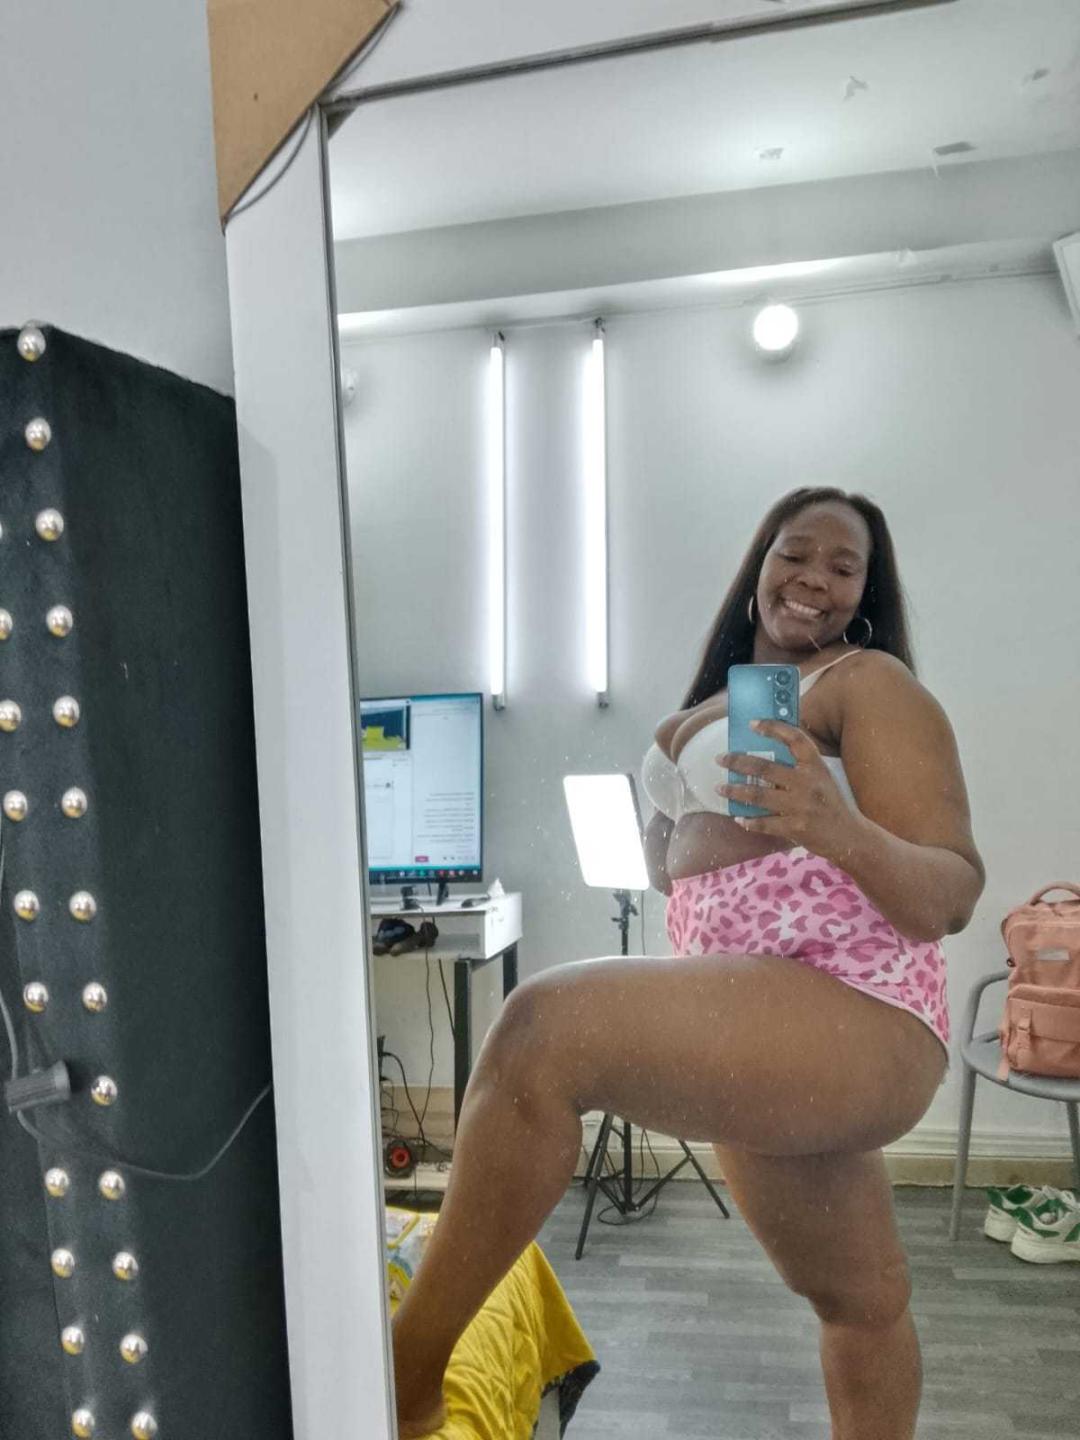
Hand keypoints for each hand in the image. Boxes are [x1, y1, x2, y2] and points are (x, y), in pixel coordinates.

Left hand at [717, 718, 860, 859]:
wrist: (848, 835)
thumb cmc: (829, 802)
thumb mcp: (821, 777)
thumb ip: (799, 766)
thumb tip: (762, 754)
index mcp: (816, 766)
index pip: (795, 739)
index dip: (773, 728)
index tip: (752, 724)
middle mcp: (808, 783)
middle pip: (765, 768)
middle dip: (738, 762)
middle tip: (720, 759)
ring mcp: (801, 807)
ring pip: (758, 796)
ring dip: (735, 792)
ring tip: (720, 788)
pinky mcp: (796, 828)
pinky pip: (765, 823)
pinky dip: (749, 822)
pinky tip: (739, 818)